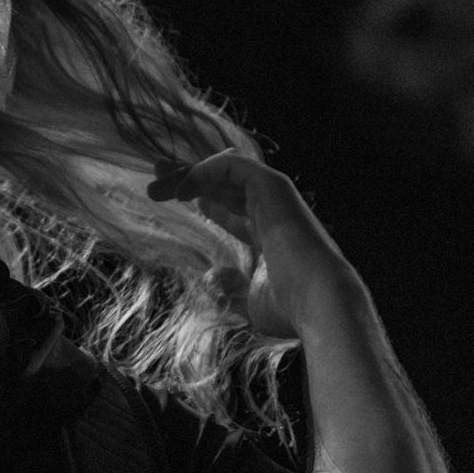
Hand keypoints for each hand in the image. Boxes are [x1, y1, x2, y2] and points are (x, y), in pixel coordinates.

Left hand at [147, 150, 360, 337]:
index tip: (172, 198)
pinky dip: (203, 171)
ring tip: (155, 186)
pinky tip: (181, 191)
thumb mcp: (249, 303)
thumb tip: (211, 276)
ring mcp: (274, 196)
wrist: (318, 300)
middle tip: (155, 181)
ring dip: (188, 173)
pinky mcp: (271, 184)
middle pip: (225, 184)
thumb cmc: (289, 308)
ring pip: (226, 169)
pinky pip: (231, 164)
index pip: (234, 209)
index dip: (204, 200)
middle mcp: (273, 211)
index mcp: (270, 236)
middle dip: (189, 178)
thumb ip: (229, 289)